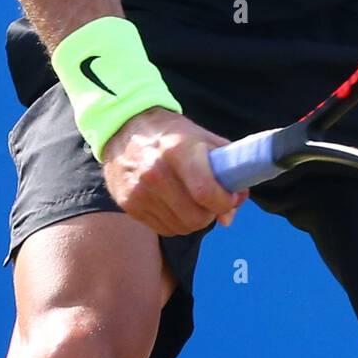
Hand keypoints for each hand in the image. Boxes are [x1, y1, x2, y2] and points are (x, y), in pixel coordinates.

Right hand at [100, 107, 249, 235]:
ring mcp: (139, 191)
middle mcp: (155, 172)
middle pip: (196, 217)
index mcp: (178, 150)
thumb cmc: (173, 135)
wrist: (126, 128)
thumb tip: (229, 216)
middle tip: (211, 201)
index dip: (225, 202)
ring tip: (192, 200)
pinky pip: (164, 229)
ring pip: (182, 227)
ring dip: (194, 219)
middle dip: (211, 213)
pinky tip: (174, 204)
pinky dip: (176, 222)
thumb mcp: (204, 139)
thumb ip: (227, 172)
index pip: (205, 192)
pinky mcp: (128, 204)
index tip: (230, 198)